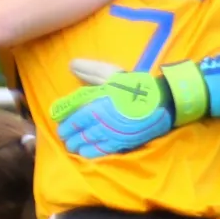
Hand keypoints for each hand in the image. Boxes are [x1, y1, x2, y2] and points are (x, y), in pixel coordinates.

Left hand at [49, 57, 210, 157]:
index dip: (64, 122)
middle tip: (64, 137)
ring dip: (78, 146)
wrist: (160, 102)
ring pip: (88, 144)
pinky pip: (102, 151)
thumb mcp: (112, 73)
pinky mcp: (121, 143)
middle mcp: (102, 124)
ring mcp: (111, 135)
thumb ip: (90, 70)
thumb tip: (71, 65)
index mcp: (97, 106)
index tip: (58, 123)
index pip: (74, 118)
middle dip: (69, 136)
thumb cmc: (134, 86)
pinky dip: (92, 153)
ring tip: (72, 146)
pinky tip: (86, 153)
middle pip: (79, 133)